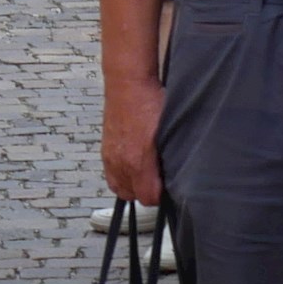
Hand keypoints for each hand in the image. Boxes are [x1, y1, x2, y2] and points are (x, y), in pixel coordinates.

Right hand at [102, 77, 164, 205]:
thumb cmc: (152, 103)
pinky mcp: (105, 152)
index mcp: (139, 160)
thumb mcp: (169, 130)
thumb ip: (171, 155)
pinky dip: (122, 178)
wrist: (128, 85)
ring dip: (134, 186)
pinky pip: (112, 178)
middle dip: (148, 191)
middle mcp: (121, 163)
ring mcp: (110, 158)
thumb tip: (177, 172)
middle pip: (135, 196)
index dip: (162, 195)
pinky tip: (133, 167)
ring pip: (122, 189)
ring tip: (146, 174)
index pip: (149, 197)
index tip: (169, 186)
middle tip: (159, 178)